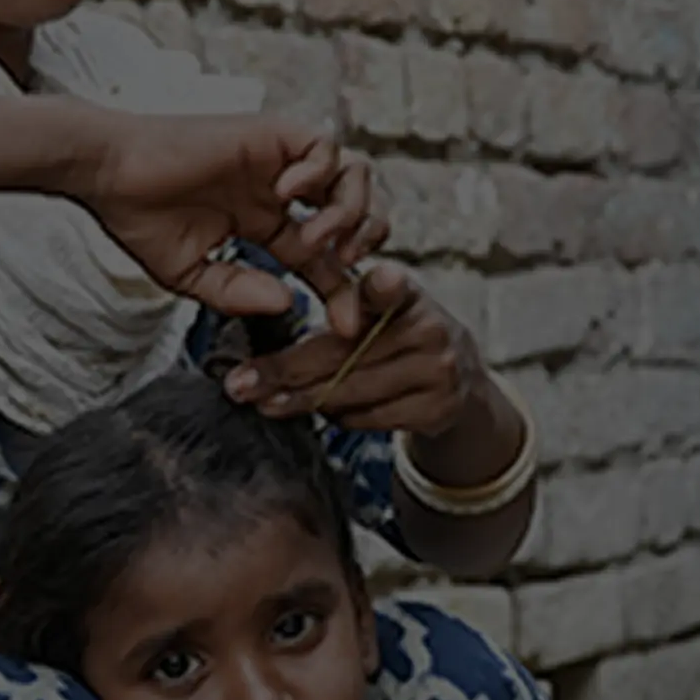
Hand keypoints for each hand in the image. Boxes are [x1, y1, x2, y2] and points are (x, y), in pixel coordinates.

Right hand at [70, 113, 385, 335]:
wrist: (109, 174)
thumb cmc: (138, 220)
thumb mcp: (191, 276)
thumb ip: (238, 293)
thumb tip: (289, 303)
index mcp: (264, 225)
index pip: (323, 260)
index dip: (342, 291)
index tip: (347, 327)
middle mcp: (280, 192)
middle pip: (356, 214)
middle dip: (364, 244)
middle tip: (339, 267)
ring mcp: (279, 161)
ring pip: (354, 176)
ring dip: (347, 212)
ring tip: (313, 238)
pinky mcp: (272, 133)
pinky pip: (326, 145)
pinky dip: (319, 172)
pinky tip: (286, 195)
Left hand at [222, 259, 477, 435]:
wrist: (460, 381)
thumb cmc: (398, 336)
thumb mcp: (379, 310)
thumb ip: (341, 308)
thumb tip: (272, 322)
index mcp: (407, 294)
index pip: (393, 289)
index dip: (384, 287)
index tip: (382, 279)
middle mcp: (430, 329)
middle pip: (345, 354)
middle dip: (284, 372)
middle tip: (239, 383)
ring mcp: (437, 373)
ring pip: (350, 392)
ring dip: (301, 400)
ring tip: (266, 402)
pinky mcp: (436, 411)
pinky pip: (366, 420)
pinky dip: (337, 417)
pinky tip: (321, 410)